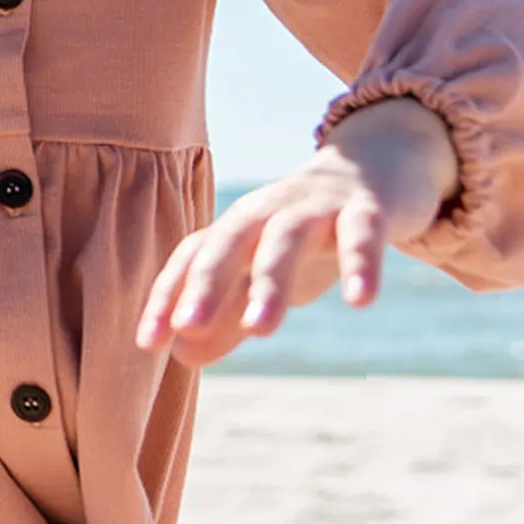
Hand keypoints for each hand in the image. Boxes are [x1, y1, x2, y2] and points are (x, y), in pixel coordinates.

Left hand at [135, 96, 458, 368]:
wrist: (375, 168)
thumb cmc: (306, 234)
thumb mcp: (263, 273)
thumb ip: (226, 313)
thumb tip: (181, 355)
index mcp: (237, 229)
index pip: (192, 257)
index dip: (168, 296)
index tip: (148, 342)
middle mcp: (268, 212)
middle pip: (228, 239)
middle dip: (206, 281)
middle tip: (188, 325)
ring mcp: (316, 207)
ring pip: (286, 237)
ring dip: (271, 281)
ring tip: (260, 330)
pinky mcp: (366, 208)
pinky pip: (361, 233)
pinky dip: (361, 263)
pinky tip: (361, 300)